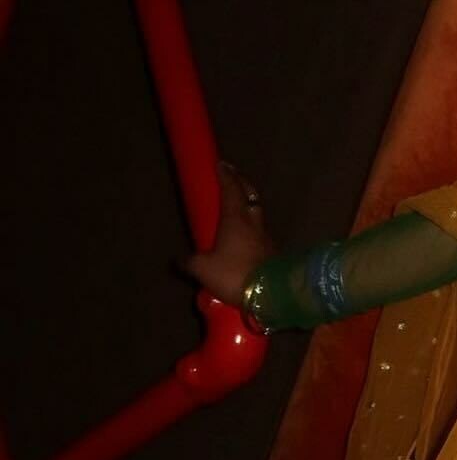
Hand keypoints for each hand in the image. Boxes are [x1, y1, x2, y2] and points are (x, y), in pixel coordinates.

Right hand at [179, 161, 276, 305]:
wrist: (272, 295)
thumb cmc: (234, 274)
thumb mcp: (203, 269)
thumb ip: (189, 262)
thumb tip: (178, 259)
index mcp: (236, 219)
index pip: (232, 189)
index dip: (226, 175)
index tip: (222, 164)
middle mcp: (254, 223)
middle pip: (250, 196)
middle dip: (241, 184)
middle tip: (233, 177)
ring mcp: (267, 238)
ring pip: (258, 215)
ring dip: (249, 207)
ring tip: (238, 208)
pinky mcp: (274, 254)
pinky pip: (261, 234)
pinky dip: (253, 229)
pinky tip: (247, 237)